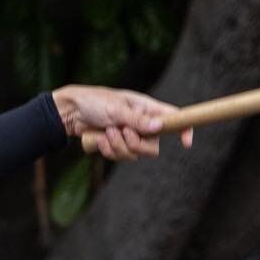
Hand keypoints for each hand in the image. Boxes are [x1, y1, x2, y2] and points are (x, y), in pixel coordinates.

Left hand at [51, 85, 193, 160]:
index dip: (183, 130)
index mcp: (148, 108)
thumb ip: (138, 120)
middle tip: (123, 132)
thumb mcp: (117, 109)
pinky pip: (119, 157)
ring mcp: (129, 136)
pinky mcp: (116, 145)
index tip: (187, 143)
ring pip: (134, 155)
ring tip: (107, 131)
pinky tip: (100, 139)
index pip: (173, 119)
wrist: (72, 112)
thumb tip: (160, 127)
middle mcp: (142, 124)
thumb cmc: (96, 102)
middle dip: (136, 144)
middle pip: (152, 147)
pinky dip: (108, 150)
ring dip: (118, 146)